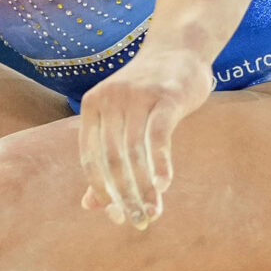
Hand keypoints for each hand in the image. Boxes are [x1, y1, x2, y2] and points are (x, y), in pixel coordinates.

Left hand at [76, 45, 212, 229]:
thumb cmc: (149, 93)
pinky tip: (163, 185)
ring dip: (143, 186)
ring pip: (134, 152)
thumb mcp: (122, 121)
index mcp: (91, 107)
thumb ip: (106, 160)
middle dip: (124, 195)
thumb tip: (90, 206)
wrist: (180, 49)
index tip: (117, 216)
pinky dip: (160, 163)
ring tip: (153, 211)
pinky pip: (158, 136)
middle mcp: (108, 100)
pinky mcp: (165, 96)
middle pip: (111, 159)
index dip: (102, 190)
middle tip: (138, 220)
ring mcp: (136, 97)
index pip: (91, 159)